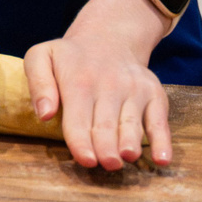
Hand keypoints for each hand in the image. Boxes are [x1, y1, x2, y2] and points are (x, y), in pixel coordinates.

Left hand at [24, 0, 173, 168]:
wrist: (108, 37)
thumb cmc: (69, 57)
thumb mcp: (41, 57)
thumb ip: (38, 84)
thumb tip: (44, 114)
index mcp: (78, 82)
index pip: (79, 119)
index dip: (82, 142)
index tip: (86, 160)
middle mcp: (109, 86)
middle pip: (107, 125)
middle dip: (107, 148)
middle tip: (107, 165)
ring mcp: (134, 90)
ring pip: (132, 124)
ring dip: (131, 143)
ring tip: (126, 158)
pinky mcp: (154, 95)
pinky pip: (159, 121)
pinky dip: (162, 141)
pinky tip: (161, 159)